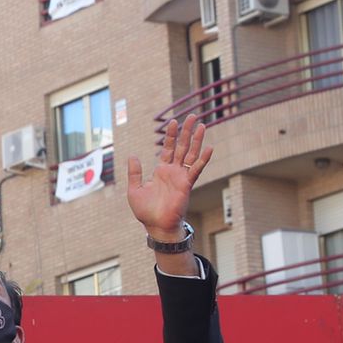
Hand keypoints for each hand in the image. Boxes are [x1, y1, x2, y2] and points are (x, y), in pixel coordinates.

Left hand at [126, 115, 212, 240]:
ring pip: (190, 154)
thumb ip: (134, 173)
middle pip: (181, 146)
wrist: (156, 226)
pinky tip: (209, 148)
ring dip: (196, 140)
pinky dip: (202, 159)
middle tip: (193, 116)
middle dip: (186, 131)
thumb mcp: (134, 189)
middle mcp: (173, 171)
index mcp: (161, 170)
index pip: (167, 148)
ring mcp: (181, 177)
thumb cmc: (146, 211)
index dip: (170, 135)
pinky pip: (196, 169)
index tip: (173, 121)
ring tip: (202, 125)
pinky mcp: (187, 185)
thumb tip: (133, 156)